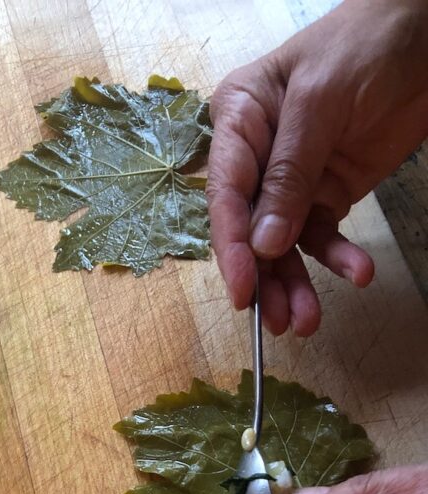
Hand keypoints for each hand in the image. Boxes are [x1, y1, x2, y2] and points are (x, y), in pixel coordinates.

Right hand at [206, 0, 427, 335]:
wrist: (427, 30)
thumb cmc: (364, 42)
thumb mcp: (320, 102)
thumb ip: (290, 173)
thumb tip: (265, 244)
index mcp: (239, 122)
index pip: (226, 194)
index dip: (232, 247)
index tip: (243, 291)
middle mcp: (257, 158)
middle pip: (250, 230)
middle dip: (265, 278)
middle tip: (278, 322)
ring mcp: (292, 180)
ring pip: (283, 245)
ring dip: (296, 284)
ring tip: (308, 322)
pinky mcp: (327, 194)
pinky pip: (323, 236)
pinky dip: (338, 258)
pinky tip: (357, 273)